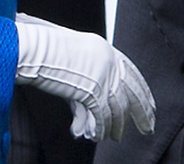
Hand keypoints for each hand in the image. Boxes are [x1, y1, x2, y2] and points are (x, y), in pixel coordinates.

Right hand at [13, 13, 154, 140]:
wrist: (33, 46)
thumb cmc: (44, 50)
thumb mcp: (70, 64)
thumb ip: (82, 90)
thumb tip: (82, 121)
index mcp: (105, 50)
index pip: (132, 73)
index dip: (142, 91)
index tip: (150, 105)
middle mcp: (108, 62)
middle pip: (133, 92)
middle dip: (142, 112)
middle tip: (148, 127)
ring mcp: (102, 77)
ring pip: (117, 108)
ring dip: (115, 126)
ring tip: (114, 137)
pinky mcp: (92, 90)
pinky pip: (101, 116)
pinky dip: (100, 129)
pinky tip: (96, 136)